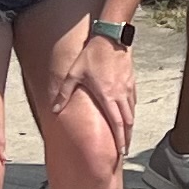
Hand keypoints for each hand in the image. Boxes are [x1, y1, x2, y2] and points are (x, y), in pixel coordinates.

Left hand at [74, 28, 138, 155]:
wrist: (111, 37)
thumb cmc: (92, 55)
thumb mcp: (74, 73)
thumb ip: (64, 93)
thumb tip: (54, 110)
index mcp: (108, 96)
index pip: (117, 123)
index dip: (120, 139)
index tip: (122, 151)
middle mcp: (121, 95)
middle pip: (128, 122)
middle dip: (127, 137)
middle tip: (126, 150)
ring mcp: (128, 88)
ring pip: (132, 112)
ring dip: (130, 126)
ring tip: (128, 136)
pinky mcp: (131, 81)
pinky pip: (133, 101)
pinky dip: (132, 111)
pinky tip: (129, 114)